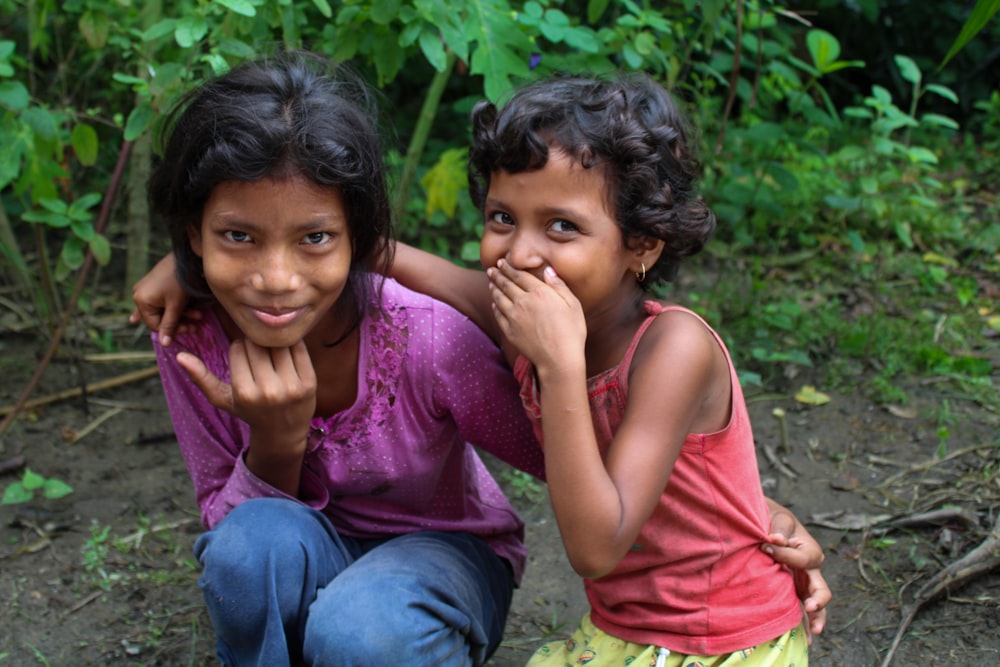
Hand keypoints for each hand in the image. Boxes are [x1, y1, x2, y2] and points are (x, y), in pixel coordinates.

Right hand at [129, 252, 198, 345]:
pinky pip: (158, 301)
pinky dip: (163, 309)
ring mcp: (145, 288)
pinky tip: (132, 320)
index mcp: (141, 300)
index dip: (173, 330)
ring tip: (198, 315)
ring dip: (181, 314)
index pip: (155, 325)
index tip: (190, 329)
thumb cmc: (181, 281)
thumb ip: (170, 325)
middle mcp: (138, 294)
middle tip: (196, 325)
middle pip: (159, 317)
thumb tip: (164, 345)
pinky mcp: (153, 284)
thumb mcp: (177, 305)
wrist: (187, 256)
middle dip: (180, 321)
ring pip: (163, 309)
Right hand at [177, 339, 316, 448]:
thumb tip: (179, 356)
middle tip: (259, 351)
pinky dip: (292, 345)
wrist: (283, 432)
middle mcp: (268, 390)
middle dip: (256, 343)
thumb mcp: (222, 399)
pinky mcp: (310, 382)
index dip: (239, 348)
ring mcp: (292, 386)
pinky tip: (287, 353)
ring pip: (278, 343)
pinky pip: (299, 348)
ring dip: (274, 342)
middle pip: (258, 344)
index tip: (243, 357)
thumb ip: (200, 378)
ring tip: (272, 351)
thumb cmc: (248, 411)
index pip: (238, 348)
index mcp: (244, 392)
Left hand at [486, 260, 585, 370]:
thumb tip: (548, 270)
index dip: (509, 267)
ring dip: (493, 288)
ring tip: (491, 282)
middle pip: (506, 284)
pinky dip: (494, 306)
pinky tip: (494, 303)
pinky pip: (498, 315)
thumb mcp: (573, 305)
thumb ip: (559, 285)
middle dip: (498, 275)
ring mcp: (514, 317)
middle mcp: (523, 302)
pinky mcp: (509, 331)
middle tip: (492, 269)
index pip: (519, 275)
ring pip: (499, 298)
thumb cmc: (572, 332)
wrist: (559, 359)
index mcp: (539, 293)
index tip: (502, 262)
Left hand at [763, 501, 830, 640]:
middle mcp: (811, 570)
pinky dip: (805, 622)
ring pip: (815, 603)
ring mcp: (803, 583)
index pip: (800, 559)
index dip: (782, 553)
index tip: (764, 546)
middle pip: (820, 588)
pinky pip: (801, 607)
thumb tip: (775, 539)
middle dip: (818, 600)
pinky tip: (806, 639)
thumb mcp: (777, 517)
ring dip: (816, 617)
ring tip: (815, 631)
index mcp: (810, 550)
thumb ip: (779, 528)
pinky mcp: (793, 590)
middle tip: (810, 607)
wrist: (766, 523)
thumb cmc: (773, 519)